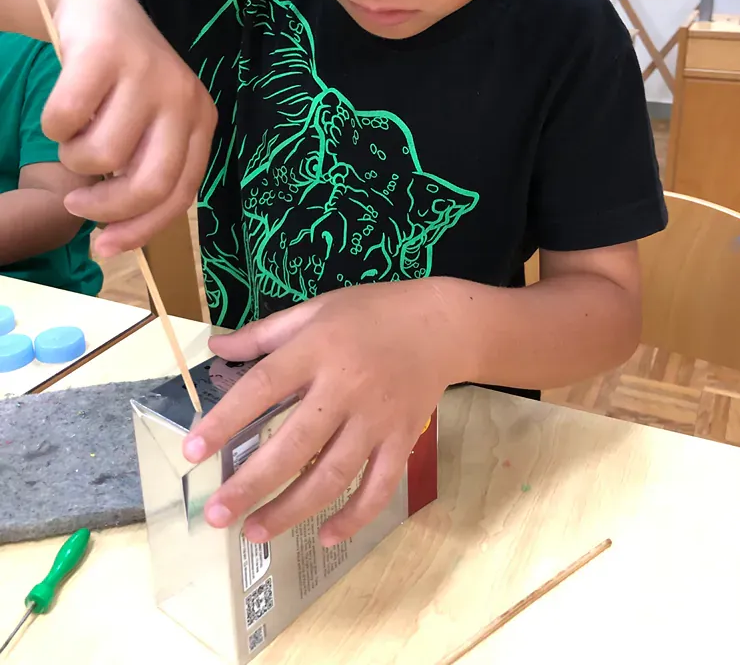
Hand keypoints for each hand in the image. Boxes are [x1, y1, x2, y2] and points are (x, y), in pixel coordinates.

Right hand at [42, 0, 216, 253]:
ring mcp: (147, 73)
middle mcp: (183, 97)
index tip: (104, 247)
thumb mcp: (147, 125)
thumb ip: (142, 171)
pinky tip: (62, 110)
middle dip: (105, 208)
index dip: (141, 229)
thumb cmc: (121, 81)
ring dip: (74, 158)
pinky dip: (52, 125)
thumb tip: (114, 238)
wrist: (97, 5)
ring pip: (101, 155)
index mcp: (200, 121)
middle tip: (77, 204)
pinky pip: (66, 118)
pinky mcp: (106, 53)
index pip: (180, 194)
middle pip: (148, 184)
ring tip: (74, 136)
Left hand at [183, 280, 463, 545]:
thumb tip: (216, 347)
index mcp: (317, 350)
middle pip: (293, 445)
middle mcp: (345, 387)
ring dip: (292, 510)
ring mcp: (376, 419)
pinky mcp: (403, 439)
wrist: (442, 323)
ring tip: (255, 532)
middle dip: (251, 484)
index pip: (262, 387)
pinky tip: (325, 536)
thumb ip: (264, 333)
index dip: (224, 421)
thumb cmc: (371, 312)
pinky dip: (355, 517)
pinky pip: (379, 487)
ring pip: (332, 475)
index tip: (191, 452)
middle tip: (216, 514)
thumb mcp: (315, 309)